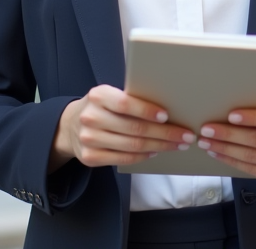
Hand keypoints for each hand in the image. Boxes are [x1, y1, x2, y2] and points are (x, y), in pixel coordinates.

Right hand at [48, 84, 195, 171]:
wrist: (70, 125)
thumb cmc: (100, 107)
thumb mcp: (109, 95)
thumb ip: (129, 99)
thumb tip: (166, 109)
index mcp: (98, 96)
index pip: (125, 104)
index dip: (147, 110)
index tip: (167, 116)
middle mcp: (91, 117)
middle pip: (134, 128)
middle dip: (165, 133)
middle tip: (185, 135)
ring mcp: (89, 139)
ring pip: (132, 145)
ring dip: (159, 146)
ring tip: (176, 145)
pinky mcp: (90, 157)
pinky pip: (123, 159)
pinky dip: (143, 156)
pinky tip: (155, 151)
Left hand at [197, 105, 255, 189]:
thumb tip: (236, 106)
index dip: (255, 118)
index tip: (231, 115)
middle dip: (229, 134)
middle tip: (208, 129)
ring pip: (253, 157)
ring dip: (226, 149)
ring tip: (208, 142)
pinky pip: (254, 171)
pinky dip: (233, 161)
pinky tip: (220, 153)